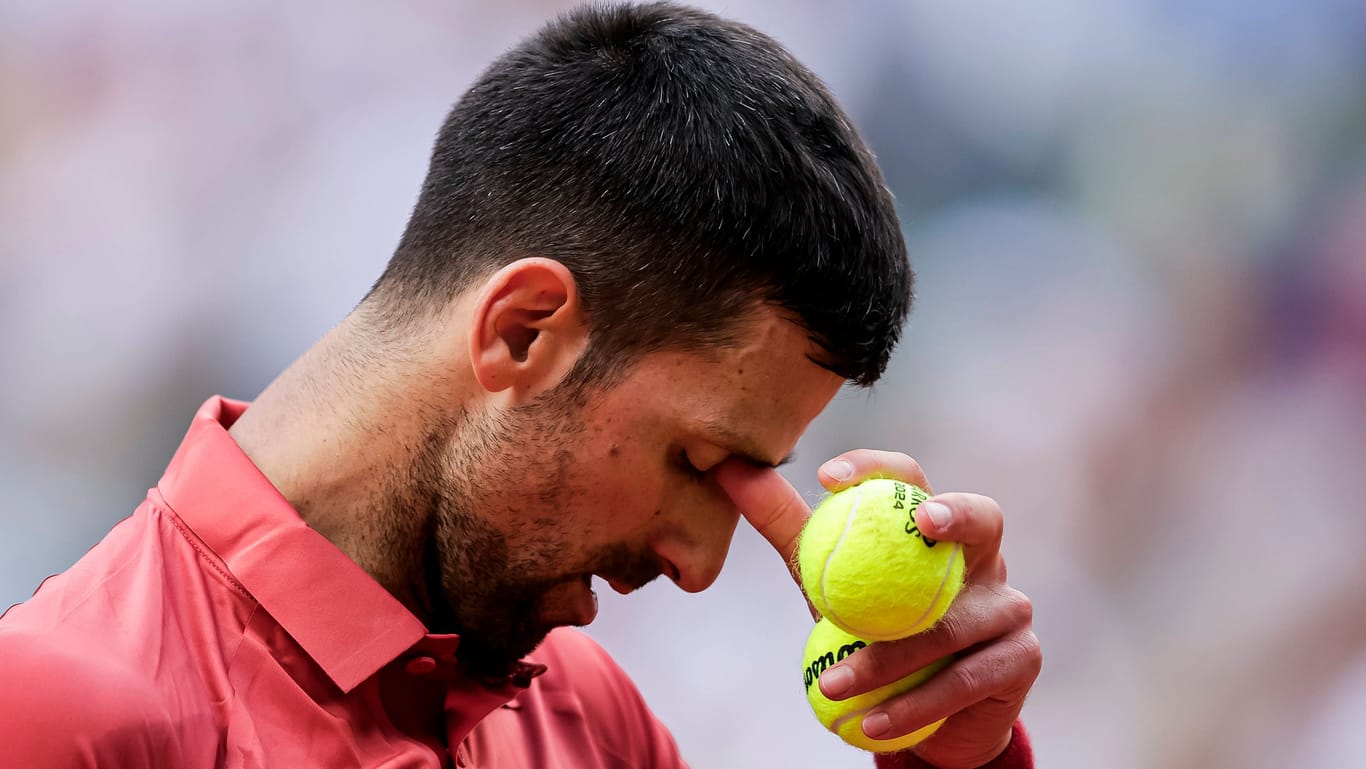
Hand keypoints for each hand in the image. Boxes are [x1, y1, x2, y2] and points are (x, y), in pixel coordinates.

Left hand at [715, 450, 1040, 768]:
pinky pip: (961, 681)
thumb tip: (729, 471)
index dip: (876, 467)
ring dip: (889, 658)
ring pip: (951, 623)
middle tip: (921, 522)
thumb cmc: (872, 629)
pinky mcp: (1020, 658)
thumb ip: (787, 528)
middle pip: (982, 517)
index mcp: (935, 525)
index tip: (827, 477)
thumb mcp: (825, 578)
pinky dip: (911, 705)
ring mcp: (1009, 605)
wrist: (924, 716)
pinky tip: (871, 723)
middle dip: (956, 514)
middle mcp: (984, 555)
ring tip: (833, 684)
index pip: (911, 478)